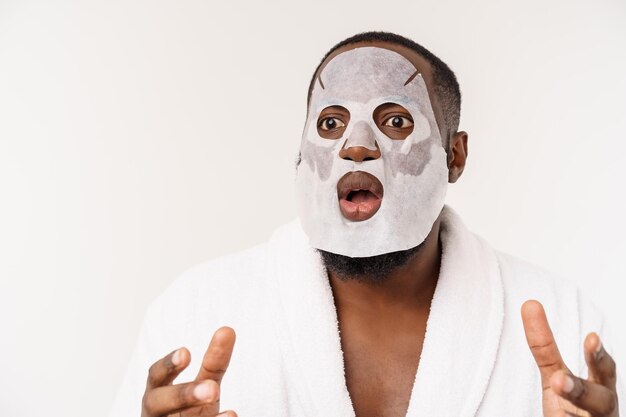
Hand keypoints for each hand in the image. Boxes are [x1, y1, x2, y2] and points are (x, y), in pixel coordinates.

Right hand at [141, 327, 237, 416]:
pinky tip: (231, 415)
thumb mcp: (201, 384)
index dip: (169, 365)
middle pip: (159, 403)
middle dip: (184, 394)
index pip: (157, 376)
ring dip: (195, 414)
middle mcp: (156, 412)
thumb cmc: (189, 408)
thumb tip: (228, 330)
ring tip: (229, 410)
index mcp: (158, 392)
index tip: (186, 352)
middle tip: (213, 389)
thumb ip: (213, 362)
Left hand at [522, 300, 618, 416]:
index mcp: (599, 390)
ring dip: (571, 409)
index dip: (597, 356)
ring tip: (553, 389)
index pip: (602, 371)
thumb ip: (545, 349)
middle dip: (581, 390)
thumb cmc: (574, 408)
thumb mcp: (557, 377)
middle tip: (558, 380)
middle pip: (600, 401)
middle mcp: (602, 411)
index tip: (591, 337)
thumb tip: (530, 304)